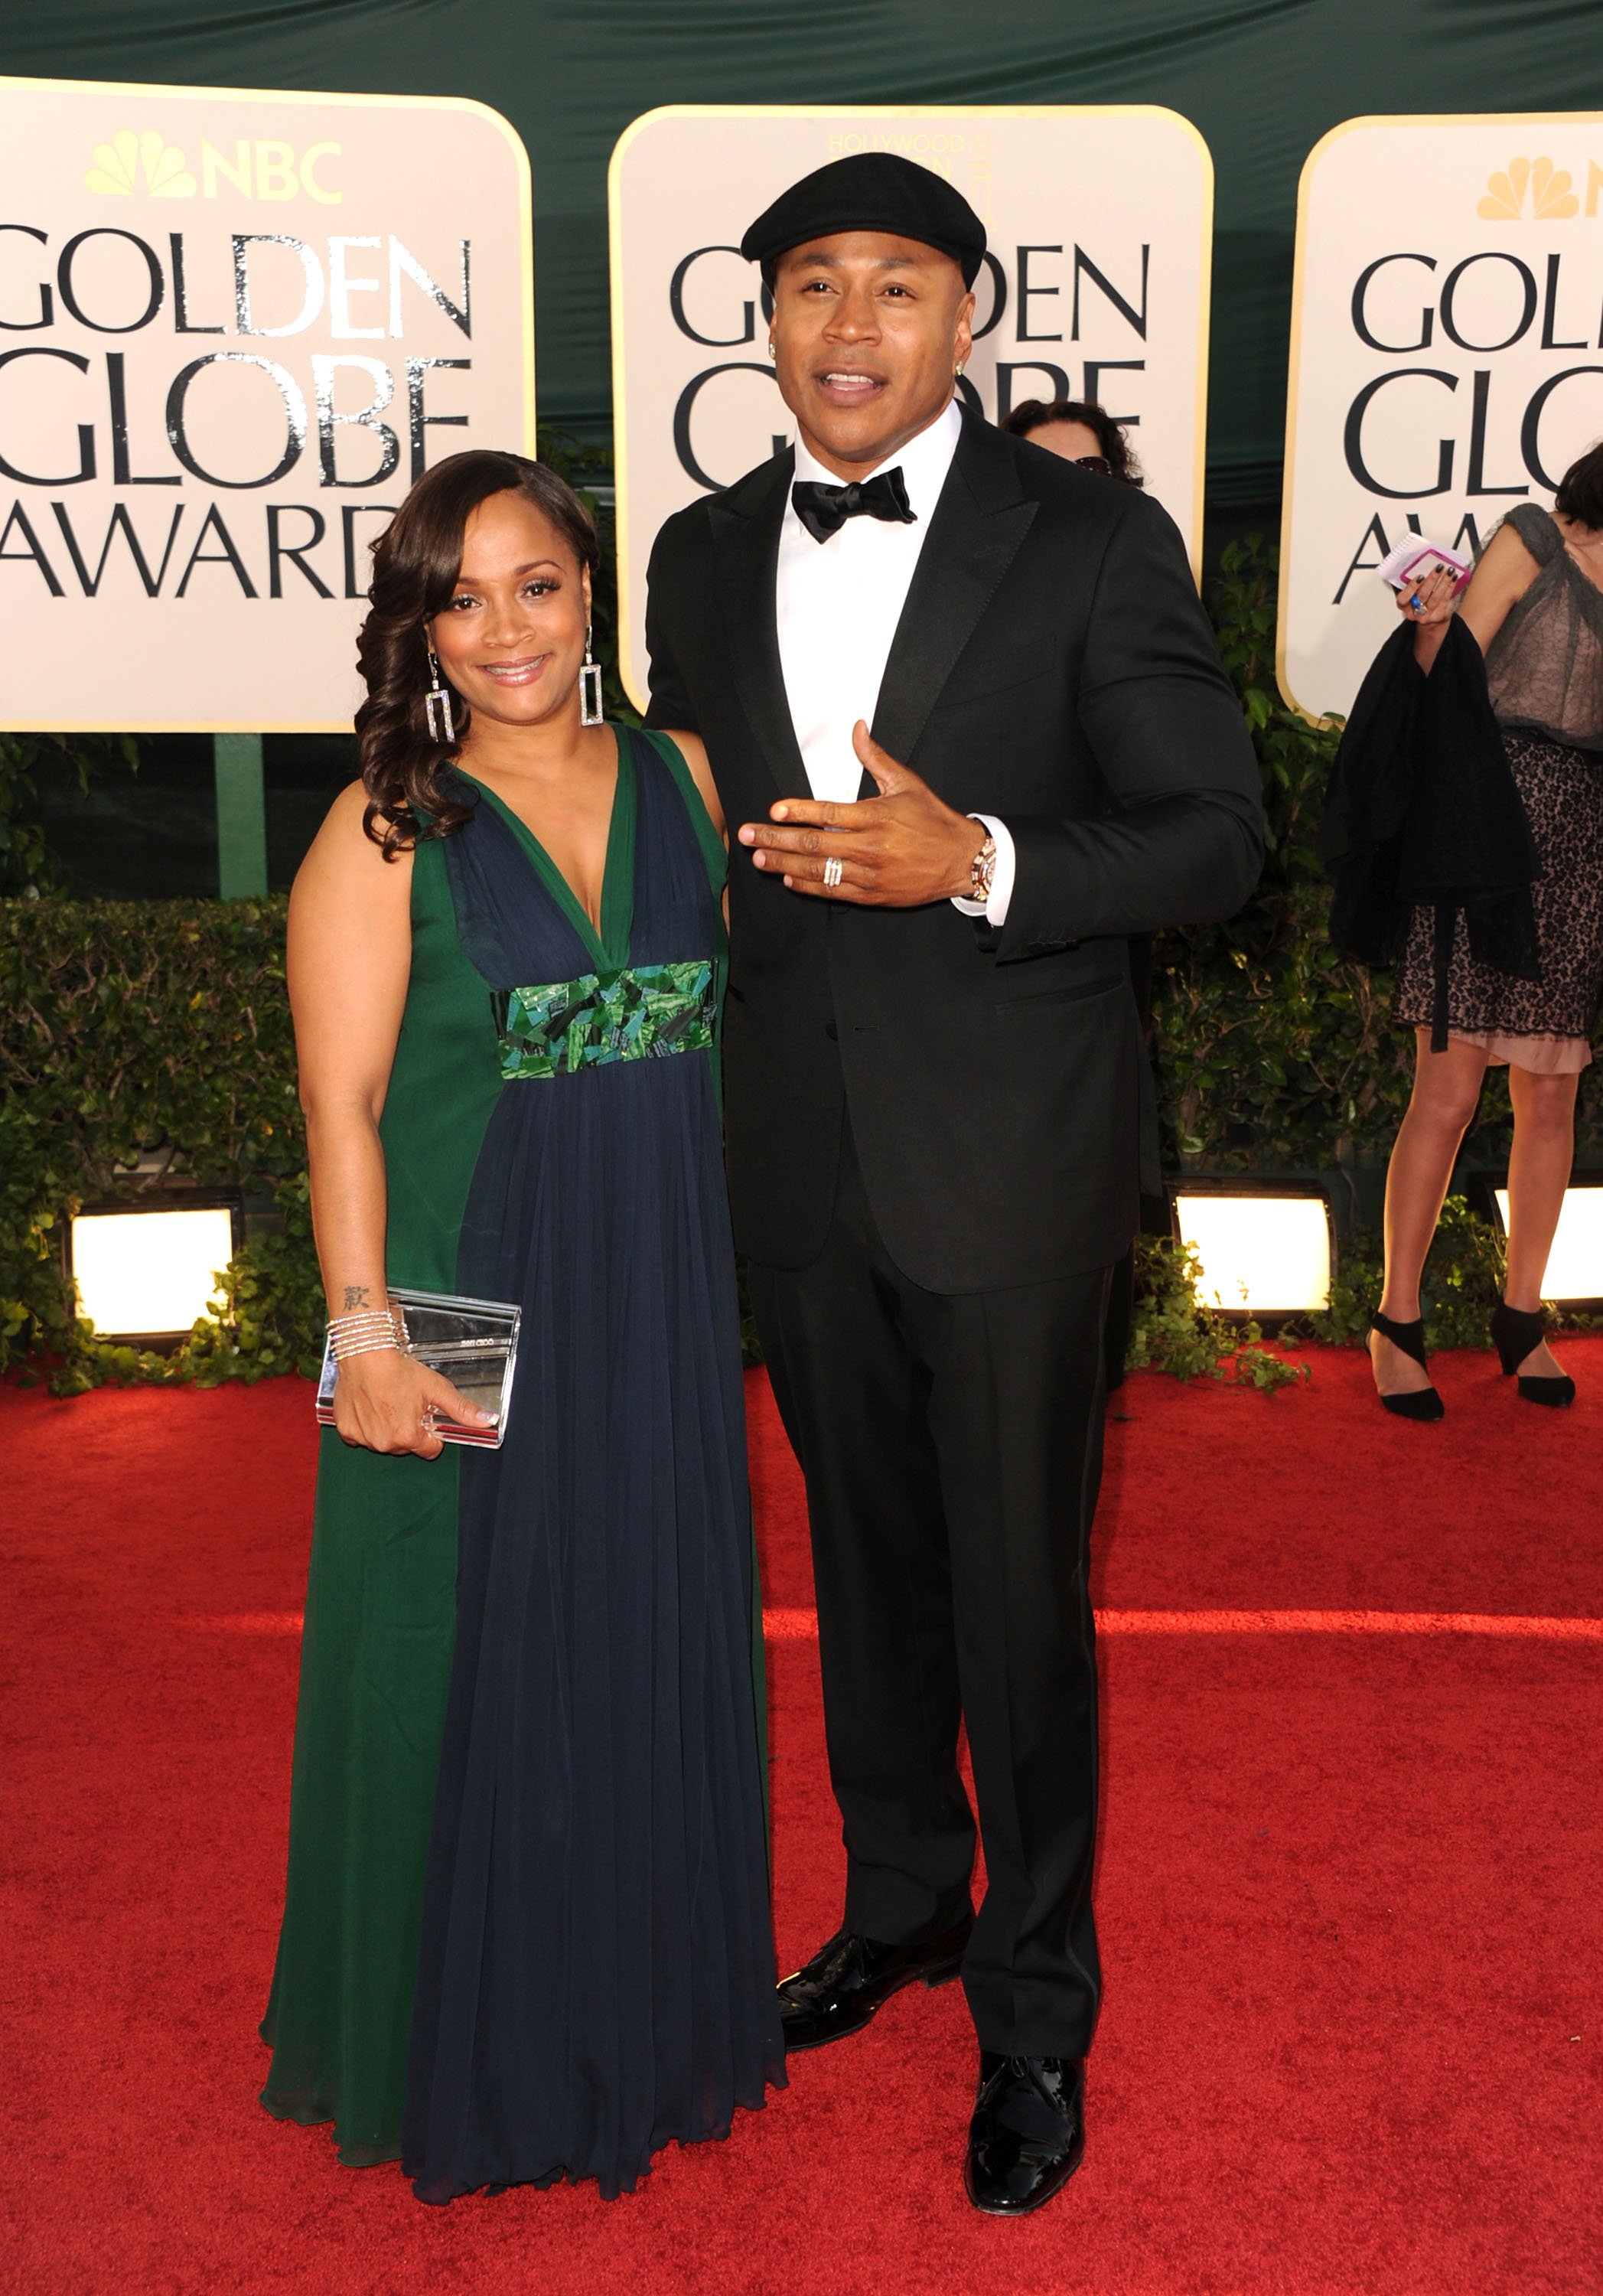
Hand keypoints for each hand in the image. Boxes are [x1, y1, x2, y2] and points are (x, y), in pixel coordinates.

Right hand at [331, 1348, 492, 1458]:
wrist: (365, 1355)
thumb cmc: (398, 1369)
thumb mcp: (436, 1388)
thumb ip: (461, 1409)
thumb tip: (488, 1421)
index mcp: (407, 1436)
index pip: (429, 1450)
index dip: (431, 1433)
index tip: (425, 1417)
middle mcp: (384, 1443)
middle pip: (406, 1446)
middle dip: (409, 1429)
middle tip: (405, 1404)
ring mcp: (363, 1438)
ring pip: (383, 1441)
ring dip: (387, 1427)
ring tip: (387, 1401)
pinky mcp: (346, 1430)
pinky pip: (361, 1435)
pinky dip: (367, 1424)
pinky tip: (371, 1404)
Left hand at [737, 723, 985, 906]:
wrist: (962, 861)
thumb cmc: (933, 819)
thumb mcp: (906, 783)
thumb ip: (875, 757)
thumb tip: (857, 727)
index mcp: (876, 816)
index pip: (827, 813)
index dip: (797, 811)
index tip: (773, 811)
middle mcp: (870, 847)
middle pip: (812, 844)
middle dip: (774, 840)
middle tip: (746, 836)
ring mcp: (870, 874)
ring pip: (817, 871)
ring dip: (783, 865)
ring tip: (758, 859)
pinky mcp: (873, 895)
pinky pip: (833, 892)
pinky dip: (809, 886)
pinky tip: (789, 879)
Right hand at [1395, 565, 1457, 627]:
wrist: (1430, 617)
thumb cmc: (1420, 600)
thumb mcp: (1414, 591)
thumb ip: (1417, 582)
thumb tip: (1427, 566)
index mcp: (1403, 605)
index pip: (1403, 598)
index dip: (1412, 587)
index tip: (1420, 576)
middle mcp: (1413, 613)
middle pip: (1422, 596)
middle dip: (1432, 579)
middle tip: (1439, 567)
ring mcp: (1426, 617)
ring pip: (1436, 597)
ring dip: (1444, 582)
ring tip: (1449, 570)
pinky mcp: (1438, 616)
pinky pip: (1445, 600)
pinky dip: (1450, 587)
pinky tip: (1453, 578)